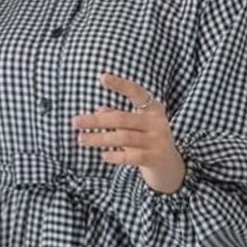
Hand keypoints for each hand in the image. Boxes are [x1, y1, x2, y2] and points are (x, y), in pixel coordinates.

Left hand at [72, 73, 186, 194]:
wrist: (170, 168)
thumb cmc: (149, 142)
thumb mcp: (137, 127)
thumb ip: (121, 118)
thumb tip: (100, 110)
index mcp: (153, 109)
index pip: (136, 92)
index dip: (120, 84)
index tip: (101, 78)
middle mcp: (157, 122)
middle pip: (121, 118)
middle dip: (96, 120)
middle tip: (75, 122)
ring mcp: (157, 140)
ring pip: (124, 137)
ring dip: (100, 138)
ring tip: (81, 139)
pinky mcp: (155, 158)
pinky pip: (132, 156)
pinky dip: (116, 156)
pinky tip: (103, 156)